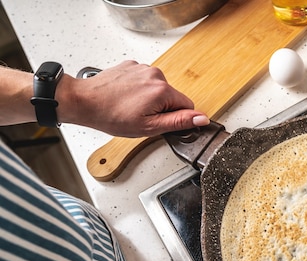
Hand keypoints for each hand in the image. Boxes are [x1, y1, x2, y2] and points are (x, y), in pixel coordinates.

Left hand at [57, 60, 208, 137]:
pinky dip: (139, 90)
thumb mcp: (149, 127)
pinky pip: (145, 80)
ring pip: (158, 89)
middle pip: (172, 96)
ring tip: (131, 107)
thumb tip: (201, 118)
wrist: (84, 101)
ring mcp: (142, 68)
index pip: (187, 106)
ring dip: (150, 99)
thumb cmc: (111, 116)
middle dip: (161, 108)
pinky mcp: (132, 65)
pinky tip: (126, 98)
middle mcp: (155, 74)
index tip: (158, 122)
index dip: (176, 118)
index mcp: (162, 90)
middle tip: (141, 117)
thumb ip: (179, 121)